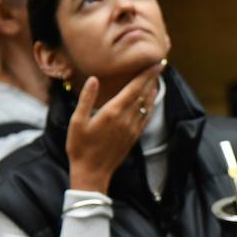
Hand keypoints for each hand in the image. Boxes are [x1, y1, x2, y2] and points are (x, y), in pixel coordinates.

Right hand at [66, 62, 165, 192]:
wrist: (92, 172)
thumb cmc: (80, 147)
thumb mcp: (77, 122)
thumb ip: (86, 99)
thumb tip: (93, 79)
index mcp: (112, 112)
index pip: (134, 88)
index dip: (146, 75)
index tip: (156, 64)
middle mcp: (126, 119)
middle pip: (143, 94)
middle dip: (152, 79)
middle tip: (160, 65)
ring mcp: (132, 129)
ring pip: (147, 105)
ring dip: (152, 90)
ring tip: (157, 79)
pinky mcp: (133, 137)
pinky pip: (146, 117)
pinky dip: (150, 106)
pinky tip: (151, 100)